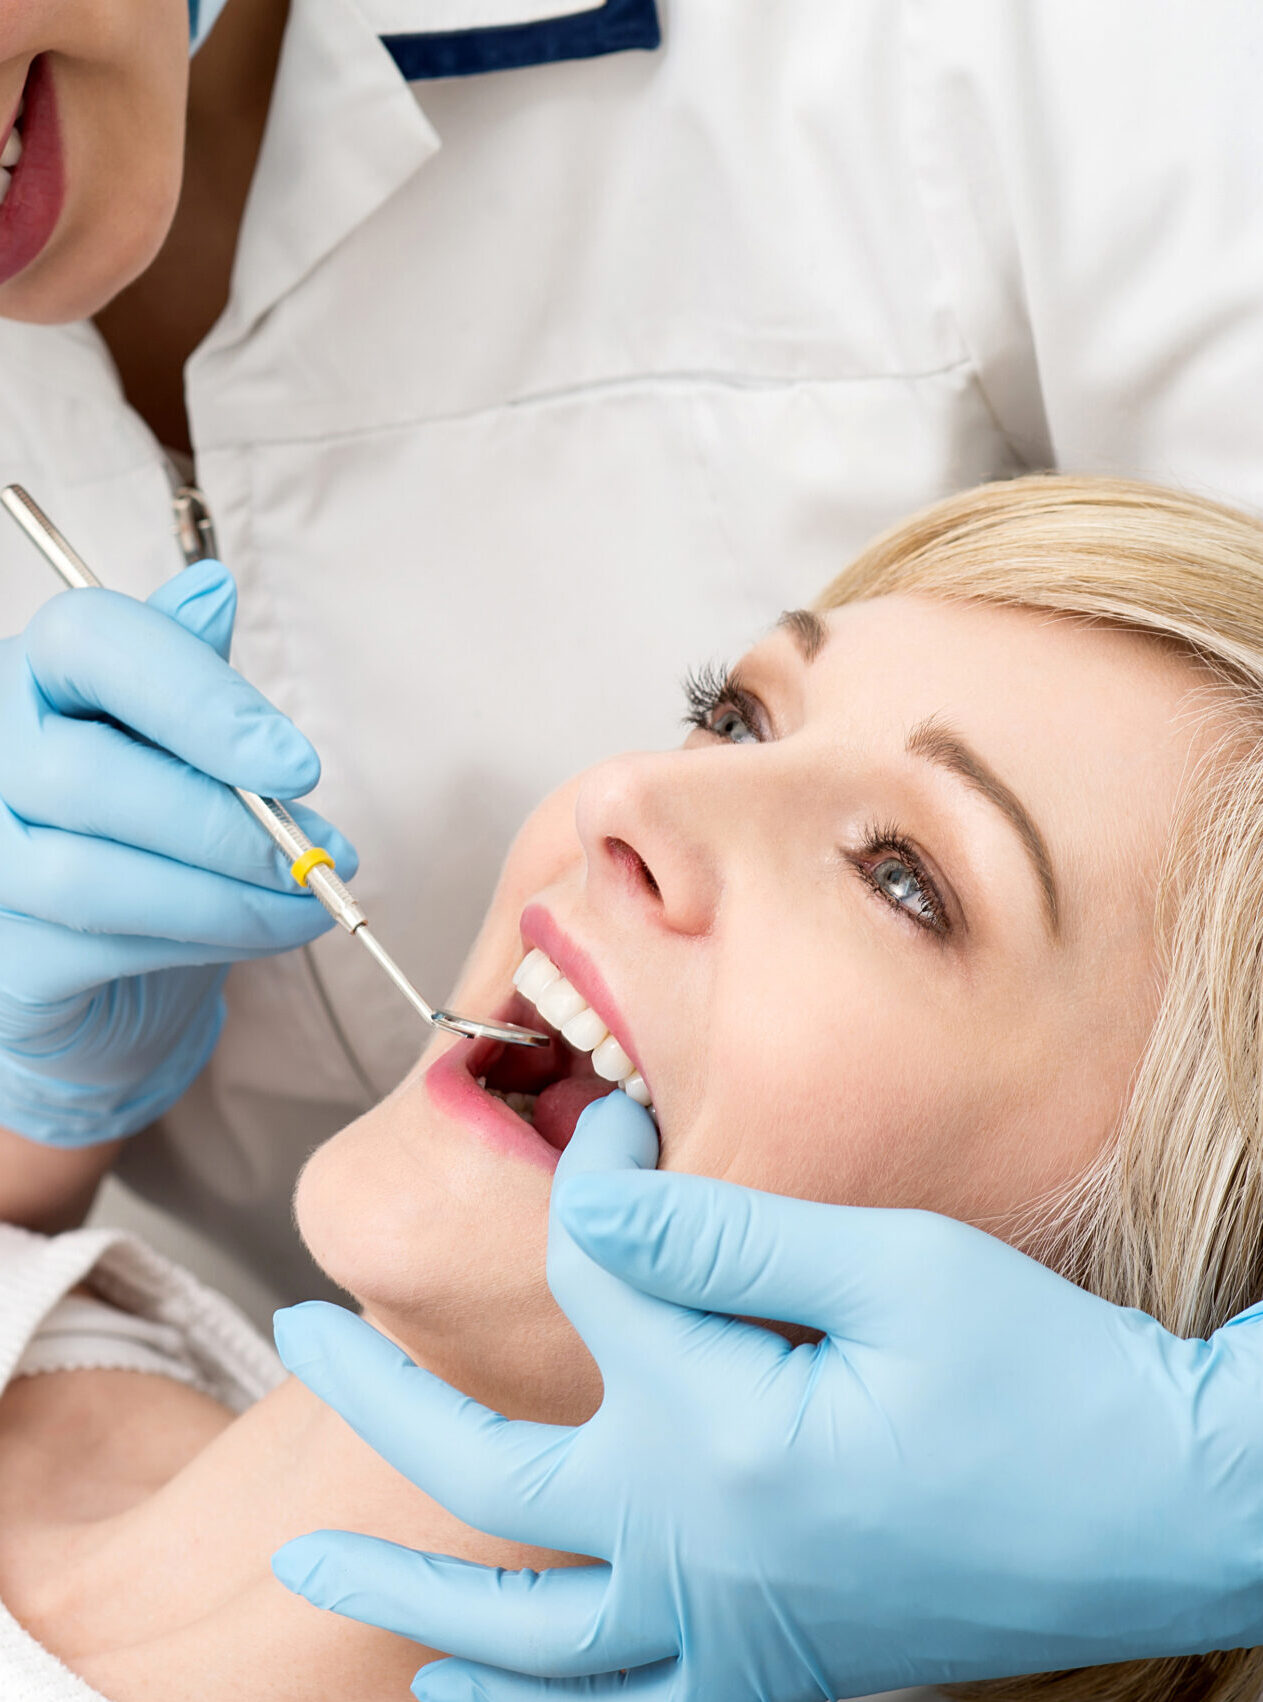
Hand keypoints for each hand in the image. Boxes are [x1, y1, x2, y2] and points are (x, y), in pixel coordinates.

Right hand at [0, 562, 356, 1145]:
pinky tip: (262, 932)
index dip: (200, 701)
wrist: (101, 967)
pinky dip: (204, 942)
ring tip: (307, 899)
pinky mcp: (1, 957)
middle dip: (228, 825)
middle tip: (319, 853)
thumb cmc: (144, 834)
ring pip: (94, 877)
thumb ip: (189, 673)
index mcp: (30, 674)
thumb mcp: (175, 742)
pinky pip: (101, 950)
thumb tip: (212, 590)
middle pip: (88, 776)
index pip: (91, 643)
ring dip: (228, 897)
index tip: (299, 765)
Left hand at [272, 1095, 1262, 1700]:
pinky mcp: (782, 1671)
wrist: (1171, 1514)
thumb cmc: (1046, 1380)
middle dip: (380, 1393)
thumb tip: (588, 1187)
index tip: (610, 1113)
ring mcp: (734, 1630)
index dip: (596, 1174)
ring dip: (413, 1590)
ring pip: (528, 1639)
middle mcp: (698, 1551)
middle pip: (487, 1477)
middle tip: (298, 1329)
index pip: (598, 1273)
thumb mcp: (894, 1267)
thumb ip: (720, 1230)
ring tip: (318, 1562)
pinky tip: (476, 1696)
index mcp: (716, 1434)